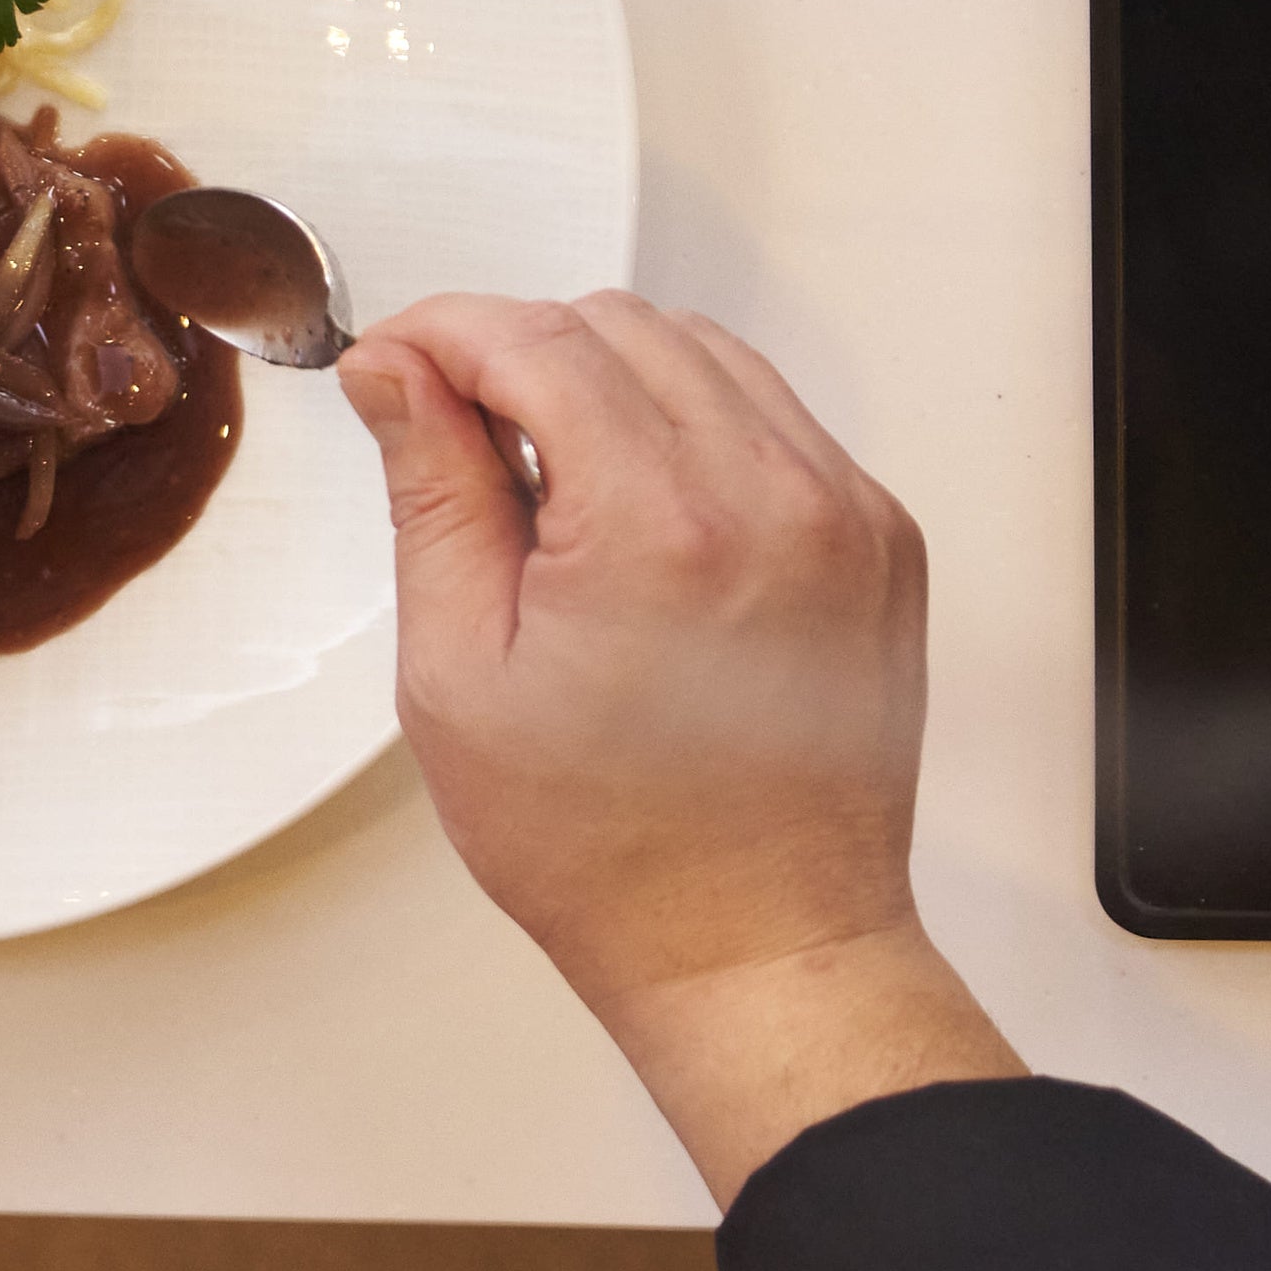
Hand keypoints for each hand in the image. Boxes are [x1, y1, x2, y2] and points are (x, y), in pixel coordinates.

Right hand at [340, 291, 1017, 1203]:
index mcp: (659, 527)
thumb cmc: (607, 849)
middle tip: (456, 439)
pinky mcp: (879, 538)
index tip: (391, 365)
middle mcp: (774, 496)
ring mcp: (846, 512)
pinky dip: (689, 428)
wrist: (757, 944)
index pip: (536, 340)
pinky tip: (636, 518)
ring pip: (702, 354)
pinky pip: (771, 418)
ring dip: (606, 381)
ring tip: (550, 488)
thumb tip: (396, 371)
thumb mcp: (459, 671)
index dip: (442, 332)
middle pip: (620, 326)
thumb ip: (434, 491)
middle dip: (517, 353)